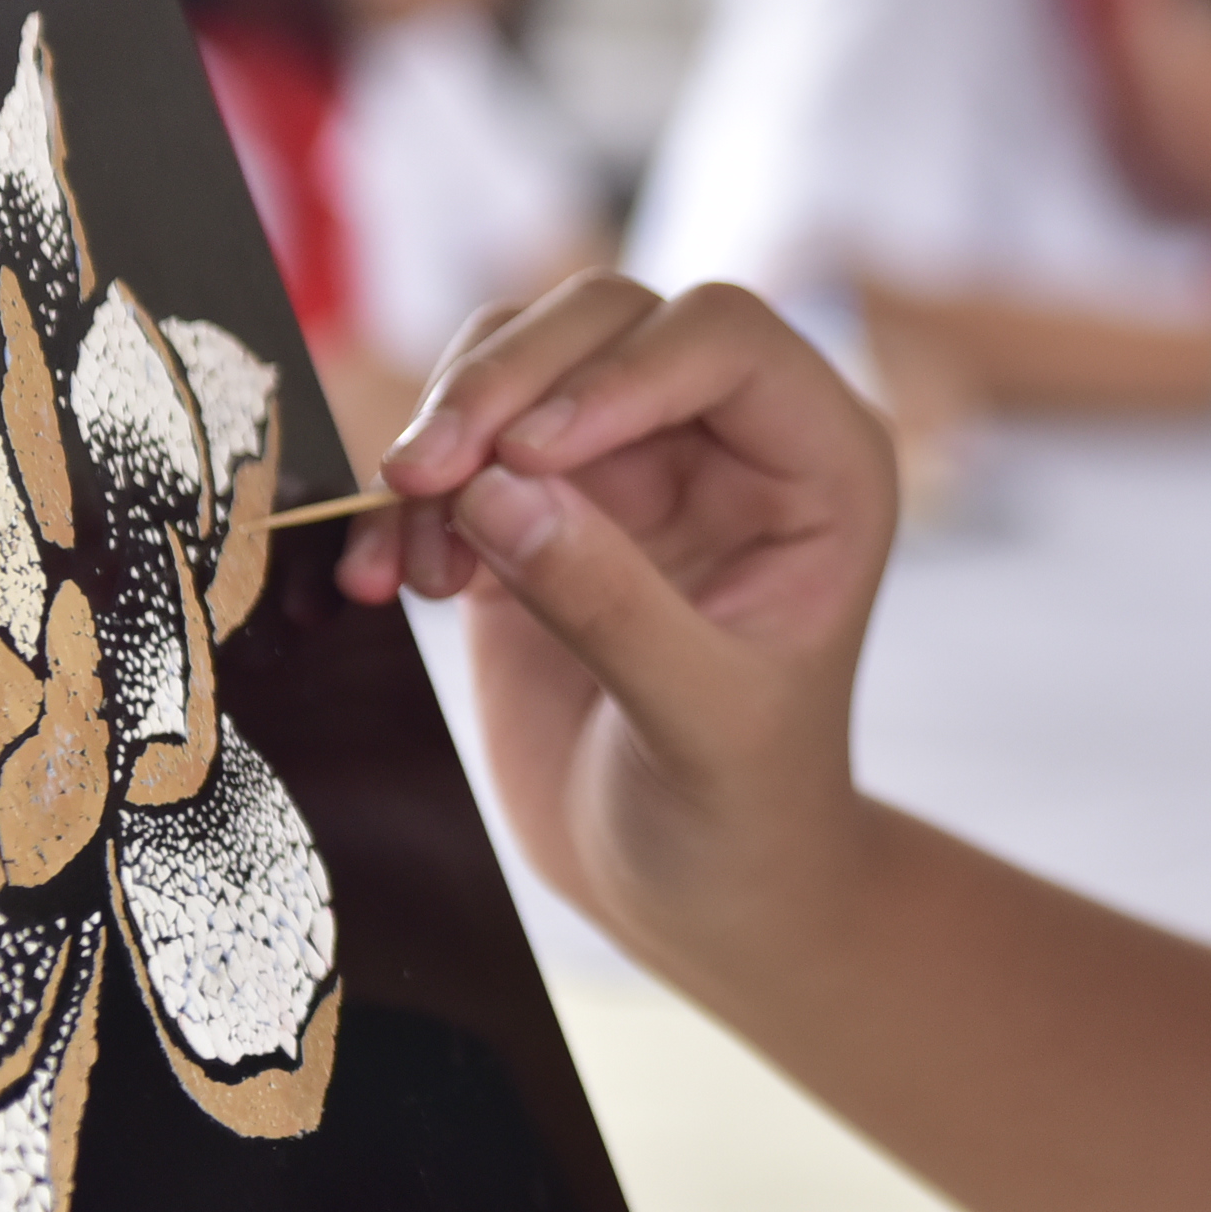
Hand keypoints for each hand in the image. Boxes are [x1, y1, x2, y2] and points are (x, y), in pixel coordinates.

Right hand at [334, 275, 901, 976]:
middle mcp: (730, 437)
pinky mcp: (540, 506)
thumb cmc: (741, 816)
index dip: (617, 370)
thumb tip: (498, 489)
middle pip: (605, 321)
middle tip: (421, 476)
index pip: (720, 337)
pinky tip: (390, 583)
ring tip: (419, 562)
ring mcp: (632, 463)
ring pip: (519, 361)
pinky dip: (408, 501)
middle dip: (501, 384)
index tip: (524, 454)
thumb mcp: (701, 724)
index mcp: (820, 462)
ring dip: (445, 437)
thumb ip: (612, 604)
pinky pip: (459, 445)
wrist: (691, 890)